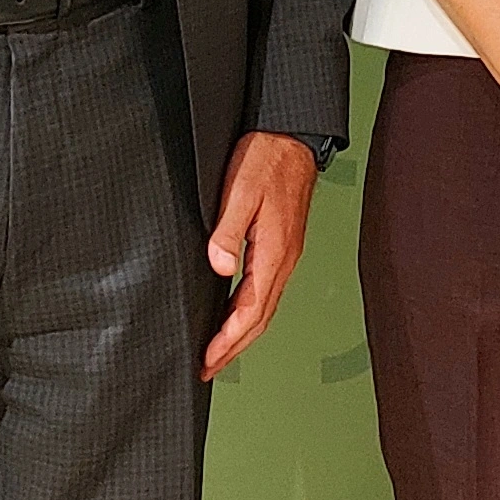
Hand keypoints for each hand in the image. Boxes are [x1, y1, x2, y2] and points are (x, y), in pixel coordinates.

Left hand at [201, 134, 321, 379]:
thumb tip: (220, 270)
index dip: (228, 341)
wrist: (292, 132)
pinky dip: (250, 310)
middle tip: (208, 367)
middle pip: (260, 317)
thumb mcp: (239, 191)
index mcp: (275, 250)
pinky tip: (235, 311)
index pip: (251, 310)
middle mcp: (285, 257)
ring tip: (219, 350)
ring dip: (242, 332)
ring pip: (265, 305)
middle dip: (234, 347)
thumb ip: (229, 232)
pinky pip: (267, 288)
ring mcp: (286, 251)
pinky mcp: (283, 242)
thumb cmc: (266, 156)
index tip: (207, 360)